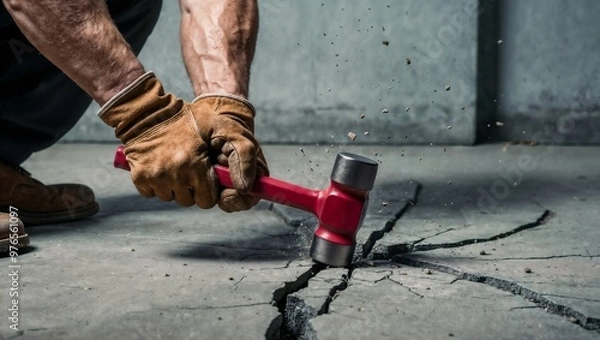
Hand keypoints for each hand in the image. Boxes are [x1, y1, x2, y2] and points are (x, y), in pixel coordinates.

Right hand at [98, 72, 267, 211]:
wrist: (148, 111)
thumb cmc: (190, 119)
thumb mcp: (225, 127)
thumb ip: (243, 155)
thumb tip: (245, 188)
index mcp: (193, 163)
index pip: (209, 199)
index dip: (211, 187)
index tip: (208, 172)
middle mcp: (172, 173)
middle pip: (190, 201)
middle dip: (194, 188)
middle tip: (192, 165)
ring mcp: (153, 177)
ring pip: (172, 198)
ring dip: (176, 186)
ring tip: (177, 162)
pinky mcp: (138, 177)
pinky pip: (153, 194)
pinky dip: (158, 183)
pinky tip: (161, 164)